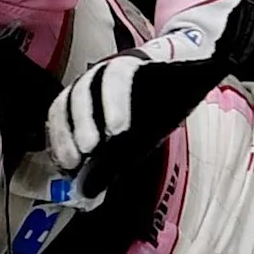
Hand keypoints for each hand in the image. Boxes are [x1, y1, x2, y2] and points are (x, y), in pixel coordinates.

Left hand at [47, 23, 227, 180]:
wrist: (194, 73)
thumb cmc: (158, 109)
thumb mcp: (132, 142)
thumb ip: (109, 164)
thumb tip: (87, 193)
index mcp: (89, 99)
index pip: (61, 114)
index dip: (59, 139)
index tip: (67, 166)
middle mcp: (95, 80)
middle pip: (69, 100)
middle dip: (67, 132)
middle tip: (77, 160)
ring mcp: (112, 67)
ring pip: (88, 85)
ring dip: (86, 117)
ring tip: (94, 145)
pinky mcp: (134, 59)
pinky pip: (117, 75)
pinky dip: (114, 100)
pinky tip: (118, 126)